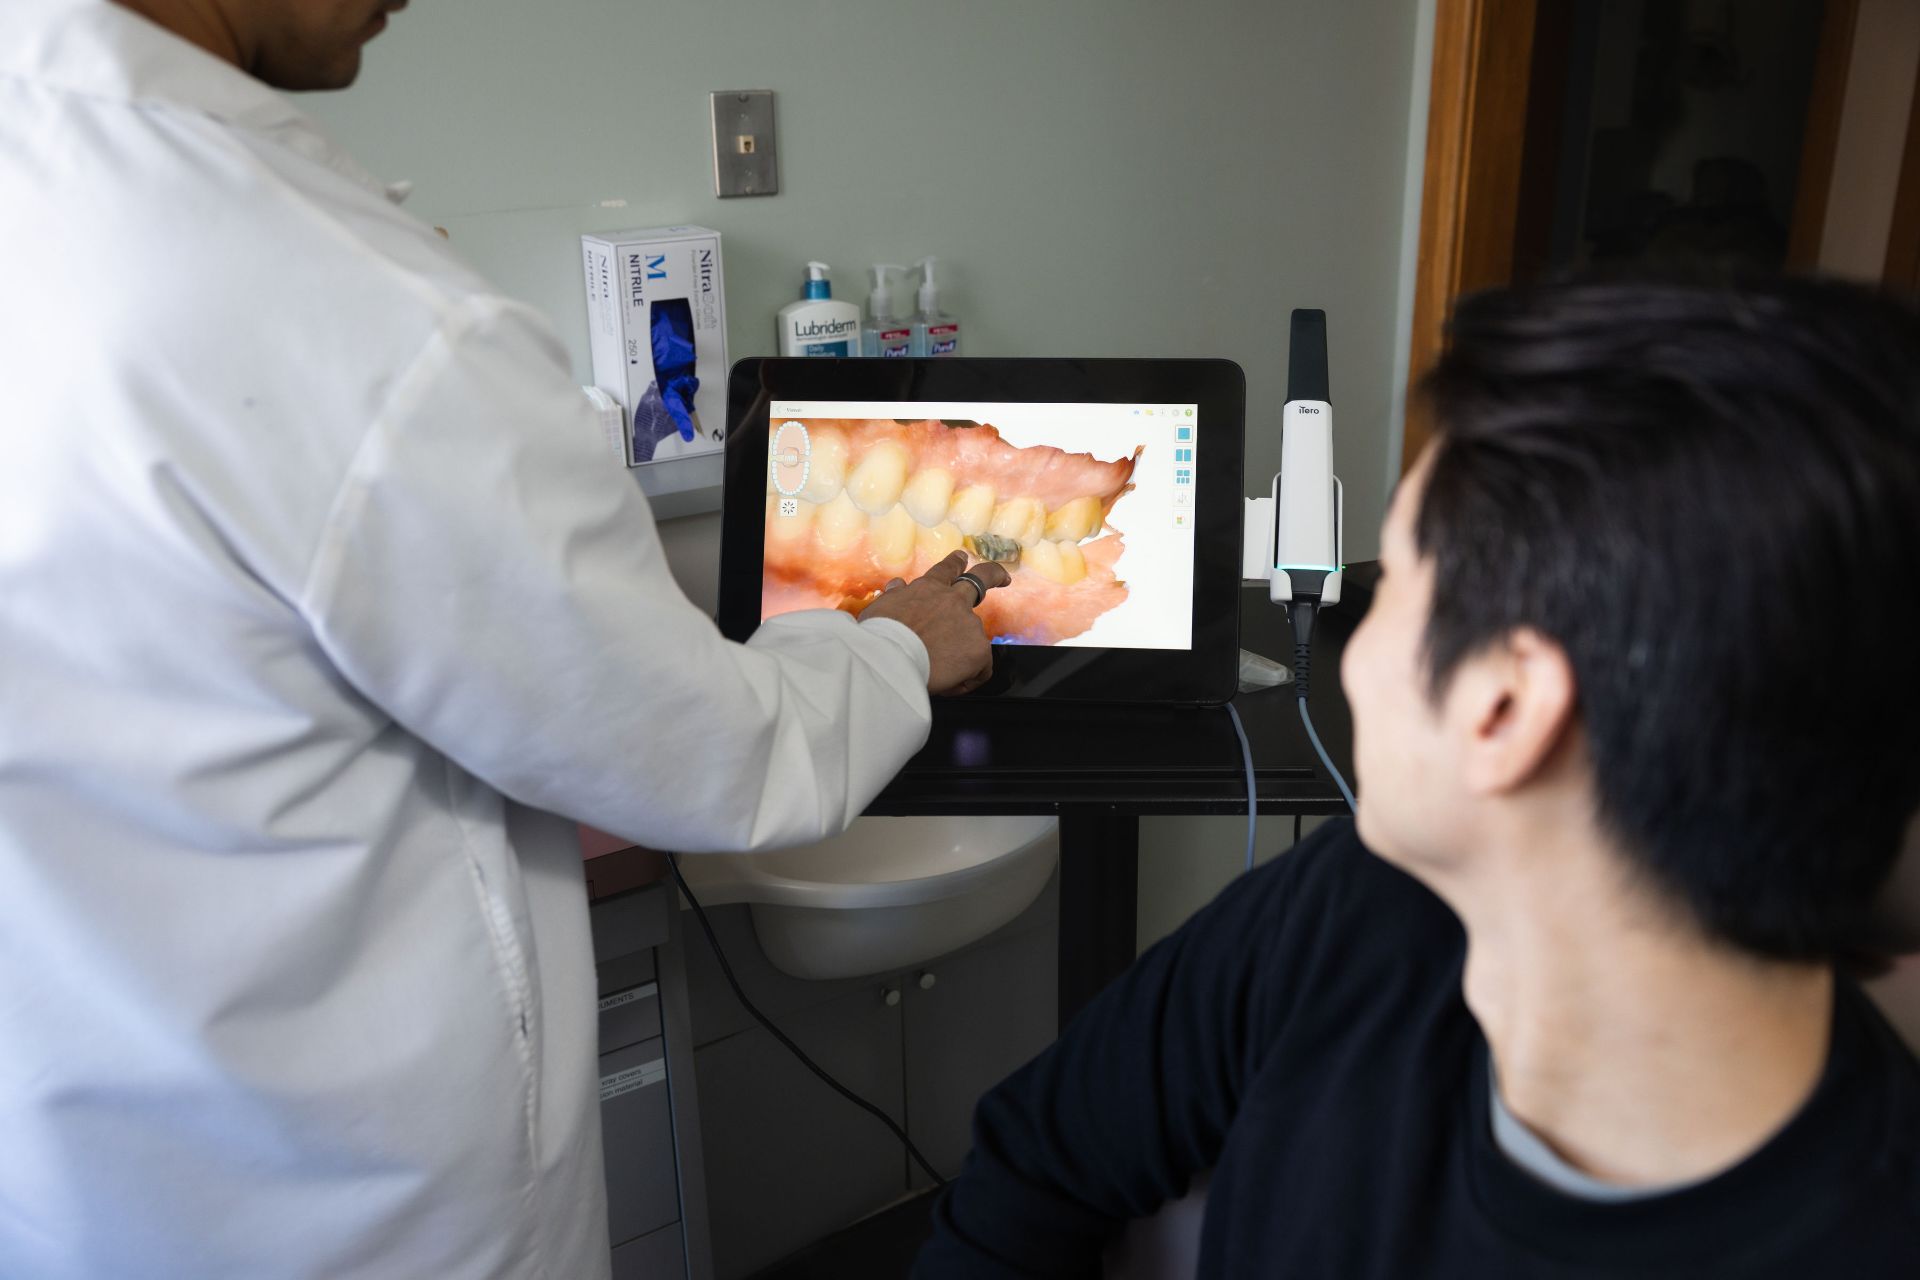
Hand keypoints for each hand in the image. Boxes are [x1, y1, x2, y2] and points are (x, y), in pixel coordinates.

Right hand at [858, 551, 1010, 694]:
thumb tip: (898, 585)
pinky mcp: (979, 649)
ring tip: (936, 670)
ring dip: (960, 653)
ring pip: (972, 640)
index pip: (946, 570)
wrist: (889, 658)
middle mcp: (954, 601)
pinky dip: (966, 678)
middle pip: (981, 580)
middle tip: (1004, 579)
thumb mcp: (881, 608)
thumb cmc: (879, 636)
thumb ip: (895, 596)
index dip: (955, 563)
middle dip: (994, 576)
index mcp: (928, 589)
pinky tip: (948, 683)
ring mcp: (970, 624)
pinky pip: (979, 669)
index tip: (961, 557)